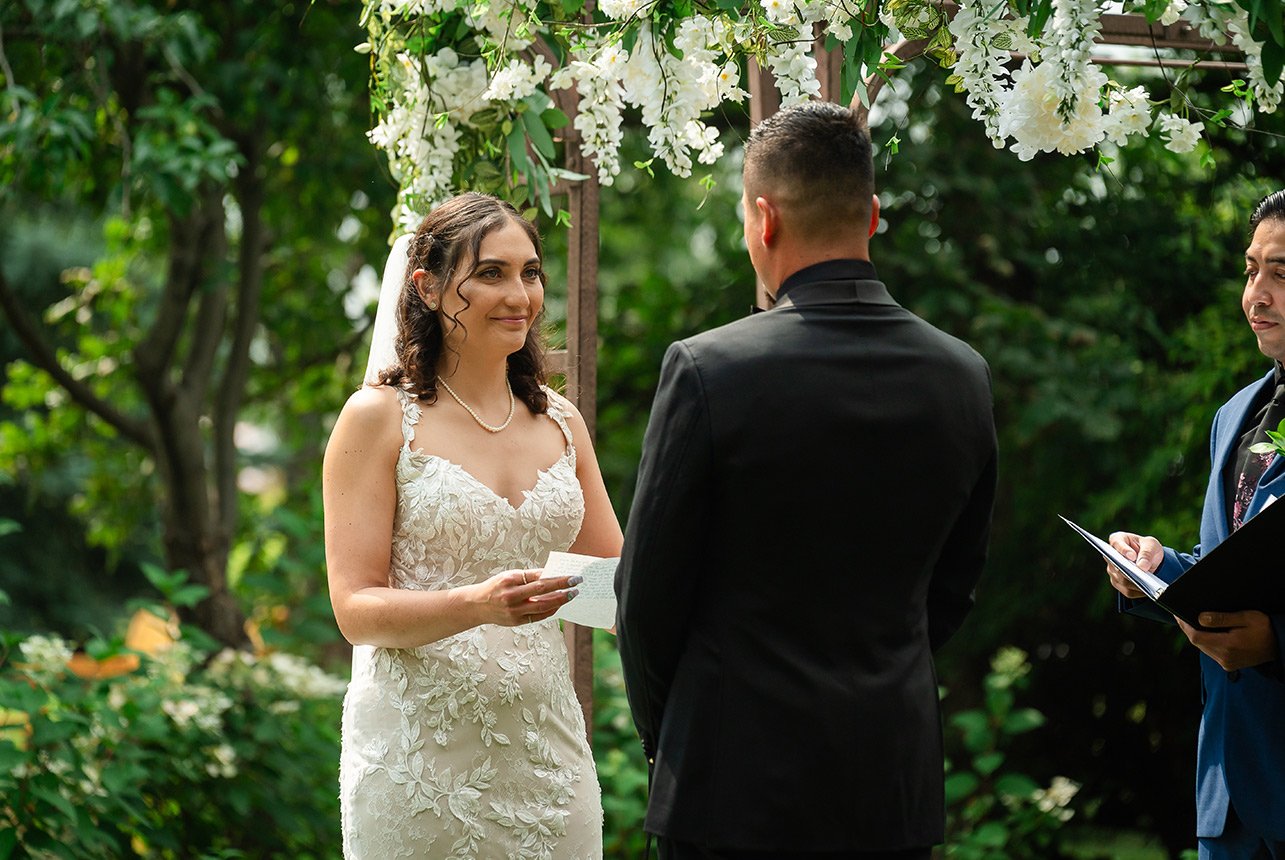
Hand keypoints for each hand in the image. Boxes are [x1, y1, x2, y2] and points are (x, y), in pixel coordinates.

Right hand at [464, 568, 580, 626]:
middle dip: (562, 587)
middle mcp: (511, 596)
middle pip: (542, 591)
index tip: (572, 576)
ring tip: (571, 595)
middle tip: (577, 583)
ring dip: (560, 601)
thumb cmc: (496, 587)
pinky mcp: (516, 622)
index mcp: (509, 580)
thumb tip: (553, 576)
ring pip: (542, 606)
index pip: (538, 577)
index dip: (556, 577)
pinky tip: (559, 605)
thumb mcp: (509, 576)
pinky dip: (550, 611)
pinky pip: (538, 617)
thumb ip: (529, 577)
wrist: (477, 605)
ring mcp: (513, 611)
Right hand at [1104, 531, 1161, 598]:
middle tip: (1141, 576)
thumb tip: (1142, 566)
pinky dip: (1137, 591)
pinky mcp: (1118, 582)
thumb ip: (1147, 553)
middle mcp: (1110, 556)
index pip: (1116, 544)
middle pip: (1117, 565)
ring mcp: (1112, 570)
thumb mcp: (1151, 545)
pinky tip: (1147, 590)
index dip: (1123, 550)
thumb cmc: (1148, 548)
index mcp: (1117, 540)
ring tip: (1147, 585)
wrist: (1150, 560)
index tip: (1132, 556)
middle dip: (1129, 572)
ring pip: (1121, 579)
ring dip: (1134, 583)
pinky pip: (1126, 590)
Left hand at [1176, 611, 1279, 671]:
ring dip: (1195, 635)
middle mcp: (1225, 657)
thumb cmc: (1266, 629)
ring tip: (1187, 621)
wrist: (1280, 646)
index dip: (1183, 625)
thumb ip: (1223, 618)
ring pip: (1202, 648)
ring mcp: (1227, 663)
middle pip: (1197, 643)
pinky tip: (1203, 631)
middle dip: (1186, 628)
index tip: (1176, 613)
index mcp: (1228, 645)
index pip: (1196, 636)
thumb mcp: (1248, 617)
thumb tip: (1200, 619)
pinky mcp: (1229, 664)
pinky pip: (1210, 652)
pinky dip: (1204, 641)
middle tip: (1179, 615)